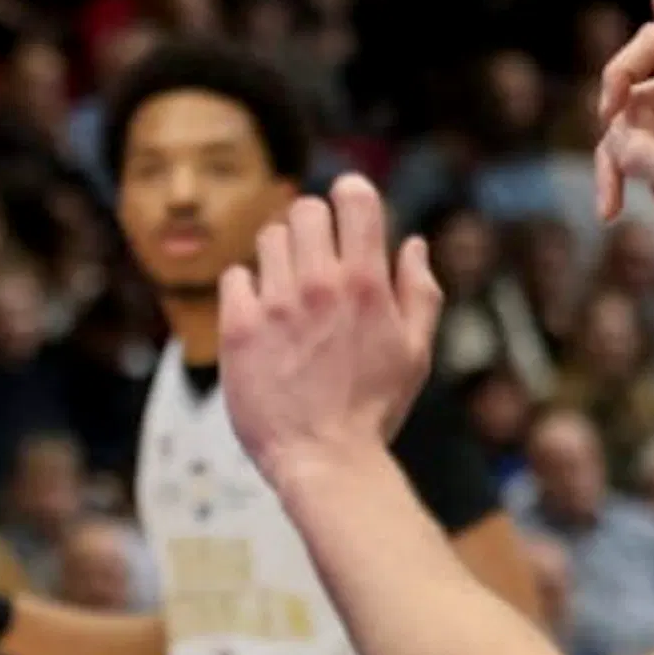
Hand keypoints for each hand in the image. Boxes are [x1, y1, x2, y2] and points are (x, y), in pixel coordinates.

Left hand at [218, 175, 441, 488]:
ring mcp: (275, 304)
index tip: (347, 204)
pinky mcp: (238, 326)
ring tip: (291, 293)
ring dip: (281, 255)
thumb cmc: (374, 409)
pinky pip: (235, 276)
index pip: (354, 199)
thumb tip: (413, 243)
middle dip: (314, 225)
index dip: (350, 193)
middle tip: (317, 257)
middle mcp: (319, 285)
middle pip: (305, 209)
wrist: (324, 460)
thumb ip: (418, 291)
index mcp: (367, 284)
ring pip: (269, 238)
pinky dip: (248, 289)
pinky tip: (263, 317)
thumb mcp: (415, 351)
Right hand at [593, 23, 653, 260]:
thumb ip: (643, 154)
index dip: (623, 71)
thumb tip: (611, 135)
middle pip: (637, 94)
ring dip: (620, 165)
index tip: (611, 110)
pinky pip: (646, 149)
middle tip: (616, 169)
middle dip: (620, 136)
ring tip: (612, 208)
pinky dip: (638, 175)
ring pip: (635, 127)